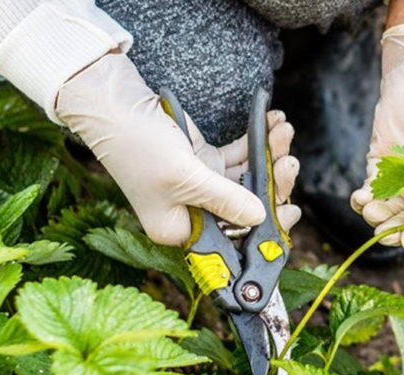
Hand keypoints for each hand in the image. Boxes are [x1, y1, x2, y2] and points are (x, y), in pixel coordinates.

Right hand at [56, 53, 299, 245]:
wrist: (114, 103)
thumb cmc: (138, 146)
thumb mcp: (184, 178)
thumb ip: (226, 200)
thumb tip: (261, 217)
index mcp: (180, 230)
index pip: (231, 241)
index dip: (263, 230)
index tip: (289, 212)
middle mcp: (192, 212)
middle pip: (245, 209)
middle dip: (272, 185)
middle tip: (289, 164)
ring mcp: (200, 185)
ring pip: (246, 179)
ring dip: (268, 156)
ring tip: (282, 132)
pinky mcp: (203, 161)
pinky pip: (238, 157)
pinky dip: (255, 142)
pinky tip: (271, 123)